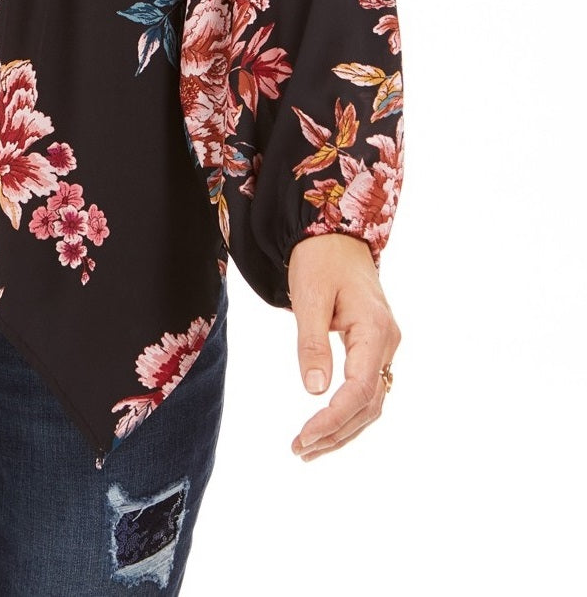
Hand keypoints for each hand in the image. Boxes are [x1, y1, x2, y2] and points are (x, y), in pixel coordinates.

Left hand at [286, 233, 400, 461]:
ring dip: (343, 429)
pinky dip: (348, 413)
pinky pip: (367, 390)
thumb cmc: (319, 261)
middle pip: (369, 404)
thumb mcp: (308, 297)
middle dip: (336, 432)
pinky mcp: (374, 349)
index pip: (359, 390)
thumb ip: (312, 343)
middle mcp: (387, 343)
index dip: (332, 419)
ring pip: (371, 402)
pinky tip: (326, 429)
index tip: (303, 437)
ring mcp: (384, 348)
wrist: (336, 237)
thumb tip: (313, 389)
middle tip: (299, 451)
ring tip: (308, 450)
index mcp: (375, 331)